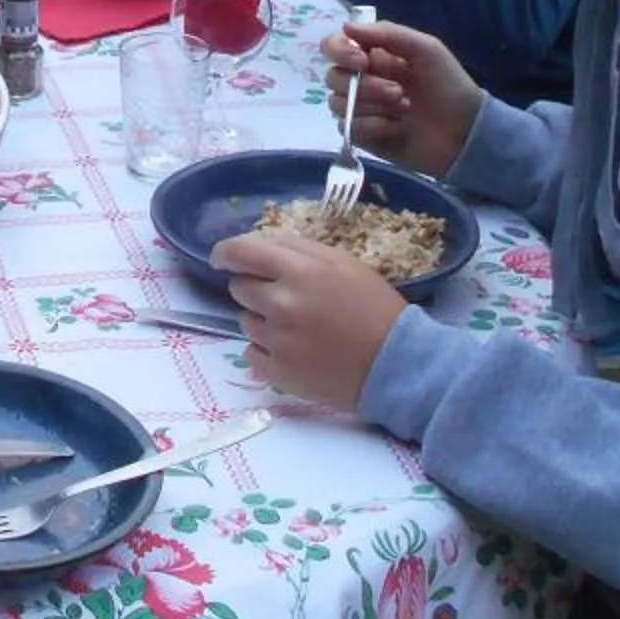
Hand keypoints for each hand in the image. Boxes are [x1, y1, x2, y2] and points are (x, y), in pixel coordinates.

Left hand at [211, 233, 408, 409]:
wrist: (397, 364)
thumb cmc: (375, 308)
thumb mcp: (344, 263)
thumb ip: (298, 249)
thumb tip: (258, 246)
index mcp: (299, 272)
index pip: (240, 253)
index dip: (225, 253)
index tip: (222, 258)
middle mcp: (282, 305)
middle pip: (239, 287)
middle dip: (256, 288)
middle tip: (285, 297)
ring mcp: (277, 342)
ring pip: (245, 321)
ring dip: (263, 320)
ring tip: (299, 328)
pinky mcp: (277, 373)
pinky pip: (251, 353)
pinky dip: (267, 350)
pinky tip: (295, 351)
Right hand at [324, 18, 481, 175]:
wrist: (465, 131)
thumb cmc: (449, 86)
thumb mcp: (427, 49)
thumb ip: (388, 33)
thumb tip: (346, 26)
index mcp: (374, 56)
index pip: (335, 46)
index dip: (340, 51)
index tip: (361, 61)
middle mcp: (361, 80)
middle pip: (333, 77)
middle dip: (365, 85)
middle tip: (398, 92)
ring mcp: (360, 109)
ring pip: (337, 102)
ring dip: (371, 105)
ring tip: (404, 110)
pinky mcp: (362, 135)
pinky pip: (348, 128)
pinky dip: (371, 127)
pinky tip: (395, 129)